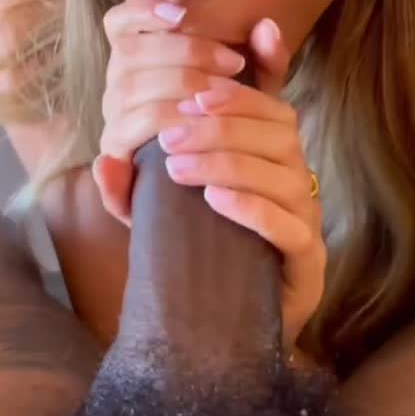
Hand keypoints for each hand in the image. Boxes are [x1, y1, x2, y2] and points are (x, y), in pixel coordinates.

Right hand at [92, 0, 252, 225]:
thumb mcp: (254, 90)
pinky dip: (143, 132)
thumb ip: (265, 58)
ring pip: (130, 92)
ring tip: (216, 100)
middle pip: (131, 53)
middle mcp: (120, 85)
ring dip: (173, 89)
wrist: (220, 186)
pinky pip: (115, 146)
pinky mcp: (116, 160)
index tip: (183, 13)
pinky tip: (164, 142)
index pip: (120, 23)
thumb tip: (267, 27)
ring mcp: (114, 120)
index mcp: (141, 58)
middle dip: (184, 52)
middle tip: (233, 64)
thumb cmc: (233, 123)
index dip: (143, 11)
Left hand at [160, 17, 325, 352]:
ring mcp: (308, 219)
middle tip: (170, 135)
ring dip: (230, 162)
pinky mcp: (309, 264)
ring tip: (179, 168)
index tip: (200, 89)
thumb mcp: (165, 208)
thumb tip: (105, 160)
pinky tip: (216, 201)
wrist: (225, 328)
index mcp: (271, 150)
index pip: (272, 101)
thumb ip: (139, 183)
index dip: (242, 87)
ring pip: (284, 173)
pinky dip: (254, 209)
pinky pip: (292, 228)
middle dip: (221, 125)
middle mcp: (297, 176)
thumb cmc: (201, 250)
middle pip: (278, 131)